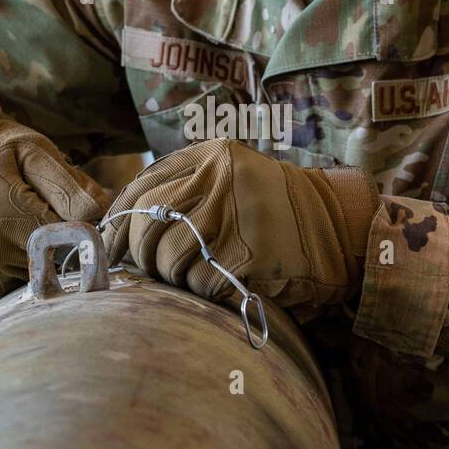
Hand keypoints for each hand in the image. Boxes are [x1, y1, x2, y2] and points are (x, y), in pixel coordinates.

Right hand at [0, 97, 110, 299]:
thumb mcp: (29, 150)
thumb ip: (67, 182)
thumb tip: (104, 211)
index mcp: (9, 214)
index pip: (74, 234)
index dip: (79, 220)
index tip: (69, 206)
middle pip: (58, 255)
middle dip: (59, 236)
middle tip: (36, 208)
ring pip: (41, 270)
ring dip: (39, 251)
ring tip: (17, 220)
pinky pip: (20, 281)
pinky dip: (21, 263)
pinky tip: (7, 238)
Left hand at [101, 138, 379, 314]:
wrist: (340, 228)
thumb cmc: (276, 210)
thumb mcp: (232, 179)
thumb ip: (185, 188)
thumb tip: (119, 224)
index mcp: (213, 156)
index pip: (143, 185)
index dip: (119, 220)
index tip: (108, 242)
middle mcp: (220, 181)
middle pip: (148, 223)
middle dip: (139, 253)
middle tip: (147, 268)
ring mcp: (234, 219)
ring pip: (168, 258)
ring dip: (172, 277)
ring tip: (193, 275)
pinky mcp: (248, 257)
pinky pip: (198, 284)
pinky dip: (201, 292)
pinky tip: (218, 286)